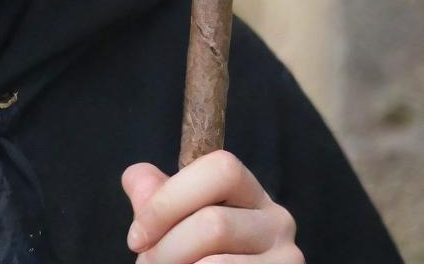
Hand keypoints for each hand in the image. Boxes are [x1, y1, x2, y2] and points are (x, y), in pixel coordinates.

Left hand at [120, 150, 302, 262]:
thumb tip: (136, 178)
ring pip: (219, 261)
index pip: (221, 170)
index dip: (171, 200)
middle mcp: (277, 220)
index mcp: (249, 191)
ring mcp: (287, 258)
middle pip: (214, 223)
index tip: (136, 236)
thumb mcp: (174, 221)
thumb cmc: (195, 256)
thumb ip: (155, 196)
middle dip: (167, 248)